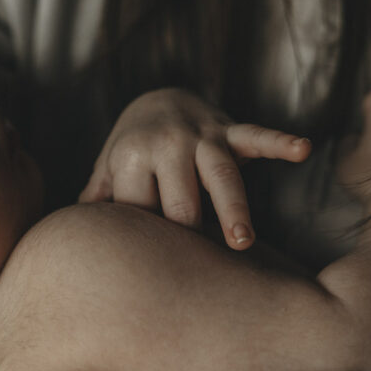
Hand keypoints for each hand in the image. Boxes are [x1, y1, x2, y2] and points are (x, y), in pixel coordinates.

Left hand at [80, 89, 310, 249]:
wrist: (156, 99)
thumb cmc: (131, 152)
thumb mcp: (108, 173)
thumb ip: (97, 204)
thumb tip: (67, 246)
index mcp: (130, 158)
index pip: (141, 210)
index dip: (147, 237)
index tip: (151, 258)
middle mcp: (165, 144)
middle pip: (180, 203)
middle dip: (187, 234)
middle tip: (196, 271)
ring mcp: (201, 135)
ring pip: (220, 176)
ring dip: (233, 209)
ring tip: (242, 243)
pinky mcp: (229, 128)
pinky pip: (258, 134)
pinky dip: (280, 142)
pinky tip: (303, 149)